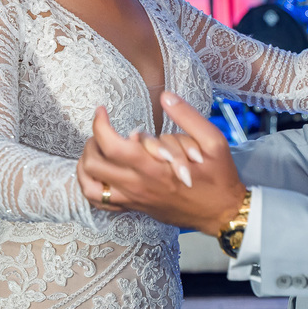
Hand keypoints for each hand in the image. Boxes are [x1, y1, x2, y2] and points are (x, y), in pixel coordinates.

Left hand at [77, 93, 245, 235]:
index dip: (100, 124)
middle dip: (91, 142)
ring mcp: (134, 200)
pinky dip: (91, 187)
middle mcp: (138, 185)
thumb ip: (188, 116)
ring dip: (85, 166)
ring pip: (90, 187)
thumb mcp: (214, 141)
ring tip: (95, 150)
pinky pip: (101, 203)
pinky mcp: (136, 208)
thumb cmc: (219, 177)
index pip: (111, 145)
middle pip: (94, 164)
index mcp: (153, 167)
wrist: (222, 213)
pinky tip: (100, 173)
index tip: (102, 110)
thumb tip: (166, 95)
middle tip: (101, 130)